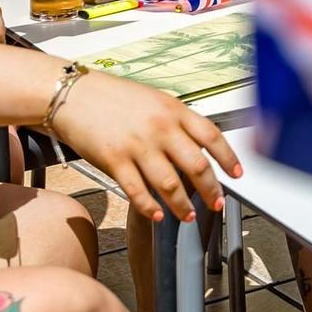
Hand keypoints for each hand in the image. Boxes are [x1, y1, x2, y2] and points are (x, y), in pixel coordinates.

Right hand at [51, 71, 241, 224]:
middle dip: (211, 189)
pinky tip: (158, 216)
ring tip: (190, 216)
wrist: (74, 95)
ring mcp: (138, 146)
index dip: (228, 158)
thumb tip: (198, 147)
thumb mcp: (156, 101)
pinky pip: (137, 191)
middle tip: (217, 203)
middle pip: (196, 165)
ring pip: (170, 184)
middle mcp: (161, 128)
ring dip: (183, 205)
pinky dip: (150, 208)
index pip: (212, 137)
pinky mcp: (114, 161)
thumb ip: (177, 123)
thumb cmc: (114, 97)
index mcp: (175, 110)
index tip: (237, 174)